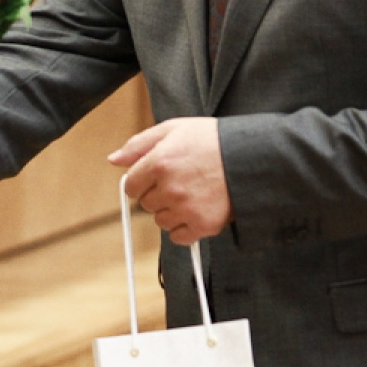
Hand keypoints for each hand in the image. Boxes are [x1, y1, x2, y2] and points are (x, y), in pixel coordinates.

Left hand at [108, 118, 229, 244]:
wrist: (252, 156)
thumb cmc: (214, 140)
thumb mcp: (174, 129)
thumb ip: (139, 144)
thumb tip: (114, 160)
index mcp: (159, 162)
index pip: (131, 186)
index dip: (141, 181)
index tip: (153, 178)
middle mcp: (170, 188)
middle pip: (146, 204)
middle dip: (158, 194)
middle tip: (179, 181)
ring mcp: (186, 209)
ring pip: (160, 221)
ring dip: (170, 211)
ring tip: (191, 194)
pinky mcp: (203, 225)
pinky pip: (178, 237)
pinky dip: (184, 228)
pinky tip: (196, 211)